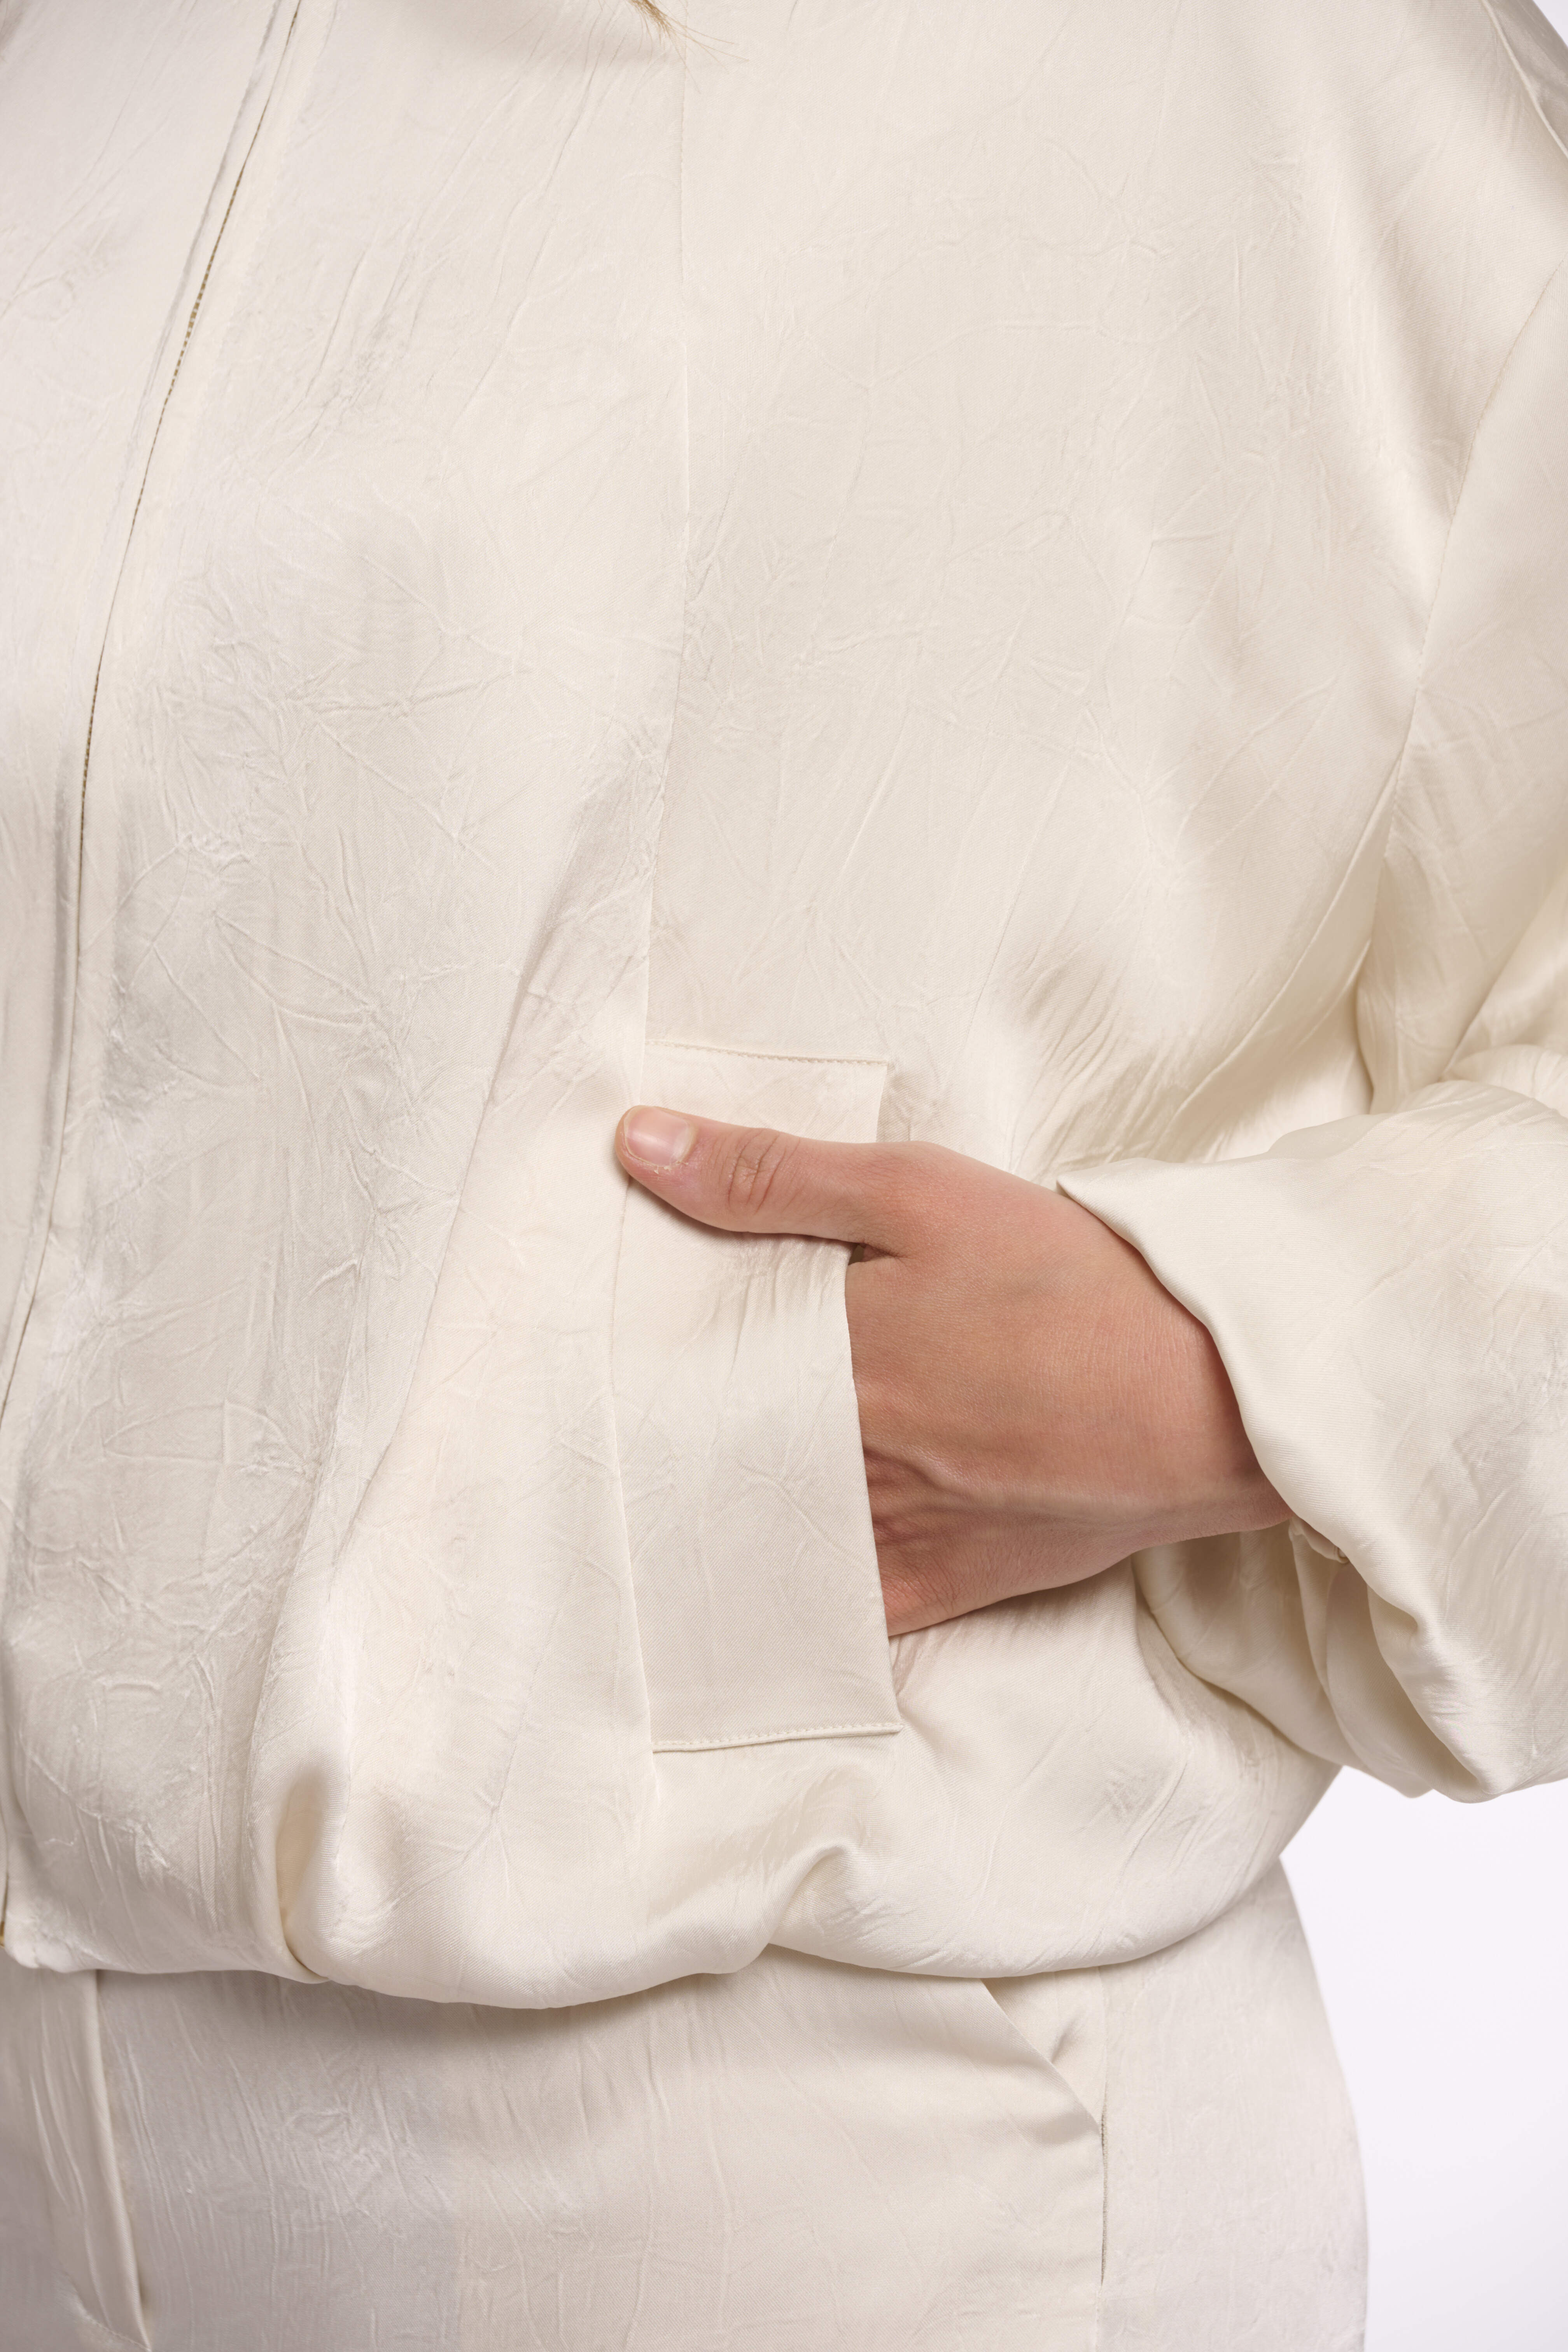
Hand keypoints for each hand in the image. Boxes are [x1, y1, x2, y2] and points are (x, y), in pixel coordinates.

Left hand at [615, 1108, 1286, 1634]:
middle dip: (661, 1431)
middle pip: (712, 1448)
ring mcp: (889, 1530)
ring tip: (654, 1491)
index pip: (689, 1356)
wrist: (1207, 1398)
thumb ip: (774, 1175)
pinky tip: (747, 1584)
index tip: (591, 1338)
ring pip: (760, 1529)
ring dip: (709, 1509)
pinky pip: (834, 1607)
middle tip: (603, 1417)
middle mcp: (839, 1453)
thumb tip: (638, 1146)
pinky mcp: (942, 1584)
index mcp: (827, 1354)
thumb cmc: (1069, 1282)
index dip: (638, 1346)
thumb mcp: (919, 1192)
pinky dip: (785, 1597)